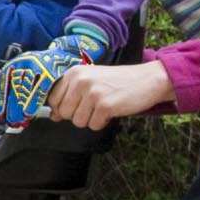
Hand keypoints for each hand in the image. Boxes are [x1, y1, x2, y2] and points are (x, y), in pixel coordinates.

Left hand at [50, 59, 175, 126]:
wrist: (147, 79)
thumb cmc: (118, 82)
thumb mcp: (90, 81)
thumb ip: (70, 96)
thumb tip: (53, 115)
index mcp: (74, 73)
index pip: (53, 100)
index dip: (63, 108)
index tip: (77, 105)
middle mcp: (81, 81)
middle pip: (65, 113)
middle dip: (79, 115)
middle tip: (95, 105)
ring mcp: (93, 93)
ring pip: (78, 122)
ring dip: (92, 119)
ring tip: (104, 106)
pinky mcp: (105, 106)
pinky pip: (94, 126)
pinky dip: (103, 122)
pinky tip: (112, 110)